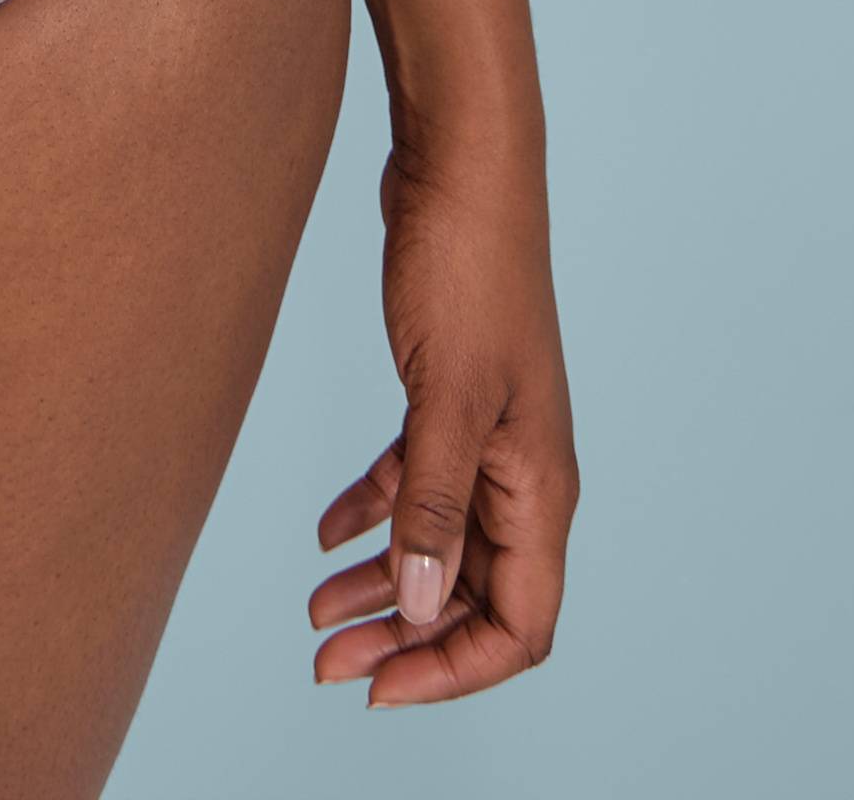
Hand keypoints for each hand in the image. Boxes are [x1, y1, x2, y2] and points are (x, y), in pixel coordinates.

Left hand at [310, 143, 577, 705]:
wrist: (461, 165)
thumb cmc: (468, 268)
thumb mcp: (444, 395)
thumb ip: (432, 504)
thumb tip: (417, 609)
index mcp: (540, 487)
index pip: (520, 625)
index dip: (453, 670)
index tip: (377, 688)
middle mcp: (521, 472)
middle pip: (472, 595)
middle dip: (404, 639)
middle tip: (324, 663)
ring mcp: (485, 432)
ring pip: (438, 542)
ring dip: (384, 586)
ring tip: (313, 615)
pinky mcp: (446, 394)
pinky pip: (415, 481)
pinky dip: (373, 512)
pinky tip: (323, 533)